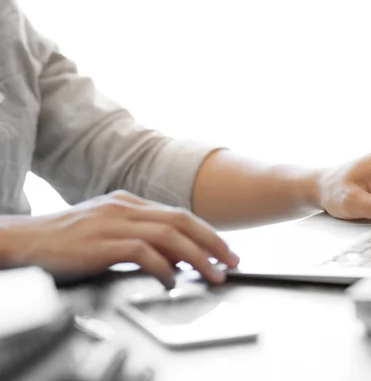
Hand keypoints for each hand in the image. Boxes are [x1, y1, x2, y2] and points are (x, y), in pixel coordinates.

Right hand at [0, 191, 238, 286]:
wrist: (24, 241)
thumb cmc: (66, 240)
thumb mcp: (107, 230)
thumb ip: (139, 237)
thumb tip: (176, 258)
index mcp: (128, 203)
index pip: (178, 214)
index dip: (207, 232)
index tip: (224, 250)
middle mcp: (125, 207)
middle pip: (182, 220)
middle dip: (213, 242)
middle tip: (232, 261)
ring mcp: (113, 222)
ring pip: (169, 235)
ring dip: (198, 257)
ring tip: (213, 275)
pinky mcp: (101, 242)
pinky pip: (143, 252)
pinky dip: (163, 267)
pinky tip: (172, 281)